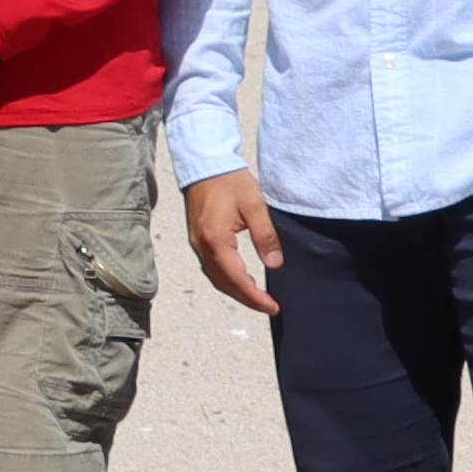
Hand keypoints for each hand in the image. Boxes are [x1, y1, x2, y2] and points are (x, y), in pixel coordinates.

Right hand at [178, 169, 283, 313]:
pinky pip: (211, 268)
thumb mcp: (255, 205)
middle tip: (269, 307)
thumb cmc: (229, 181)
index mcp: (216, 240)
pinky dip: (226, 279)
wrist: (204, 164)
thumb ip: (265, 236)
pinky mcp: (197, 239)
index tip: (273, 306)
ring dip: (236, 291)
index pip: (237, 279)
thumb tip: (275, 264)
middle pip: (224, 284)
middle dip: (247, 299)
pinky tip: (239, 279)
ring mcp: (197, 244)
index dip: (255, 297)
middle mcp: (202, 246)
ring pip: (216, 278)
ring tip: (257, 298)